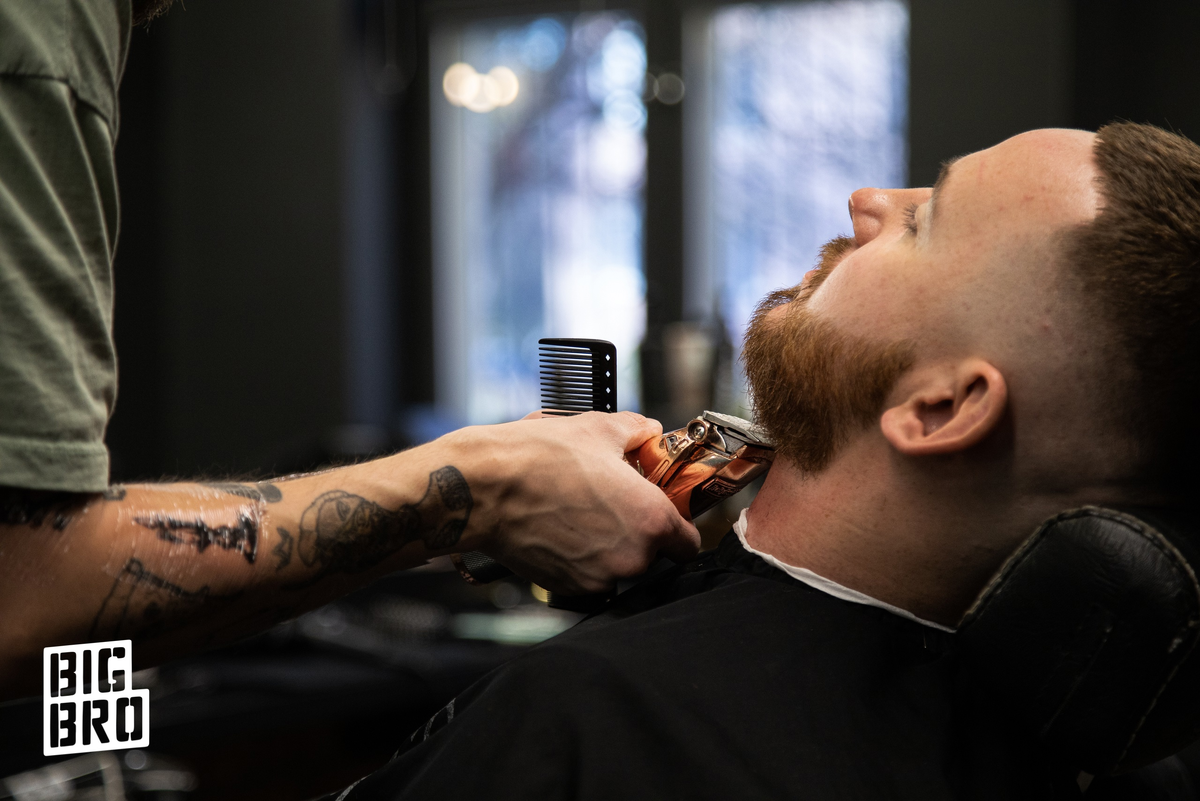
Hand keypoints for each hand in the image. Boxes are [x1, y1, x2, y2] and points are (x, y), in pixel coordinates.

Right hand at [450, 412, 700, 593]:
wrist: (484, 489)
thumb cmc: (539, 458)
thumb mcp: (598, 429)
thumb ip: (636, 432)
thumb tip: (647, 431)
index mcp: (651, 520)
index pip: (688, 542)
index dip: (676, 526)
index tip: (661, 514)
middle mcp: (633, 557)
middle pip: (652, 553)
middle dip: (636, 531)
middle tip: (609, 503)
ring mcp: (600, 577)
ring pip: (619, 565)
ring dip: (607, 546)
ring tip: (578, 512)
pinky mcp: (569, 588)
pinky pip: (589, 575)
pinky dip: (580, 558)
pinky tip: (560, 528)